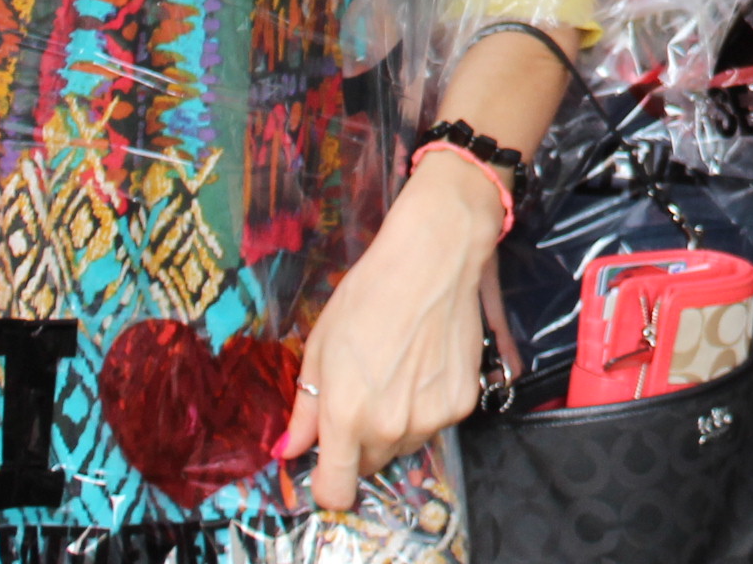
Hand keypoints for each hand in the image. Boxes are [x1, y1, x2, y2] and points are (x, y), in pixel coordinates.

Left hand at [283, 158, 505, 509]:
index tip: (328, 468)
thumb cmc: (368, 296)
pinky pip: (436, 424)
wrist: (433, 260)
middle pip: (370, 465)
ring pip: (404, 445)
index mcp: (346, 416)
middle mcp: (389, 426)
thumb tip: (289, 450)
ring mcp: (430, 418)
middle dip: (360, 443)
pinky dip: (428, 407)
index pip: (336, 490)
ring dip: (395, 427)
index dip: (328, 485)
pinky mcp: (463, 403)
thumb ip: (306, 407)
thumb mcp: (321, 347)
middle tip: (364, 395)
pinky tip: (425, 367)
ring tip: (398, 375)